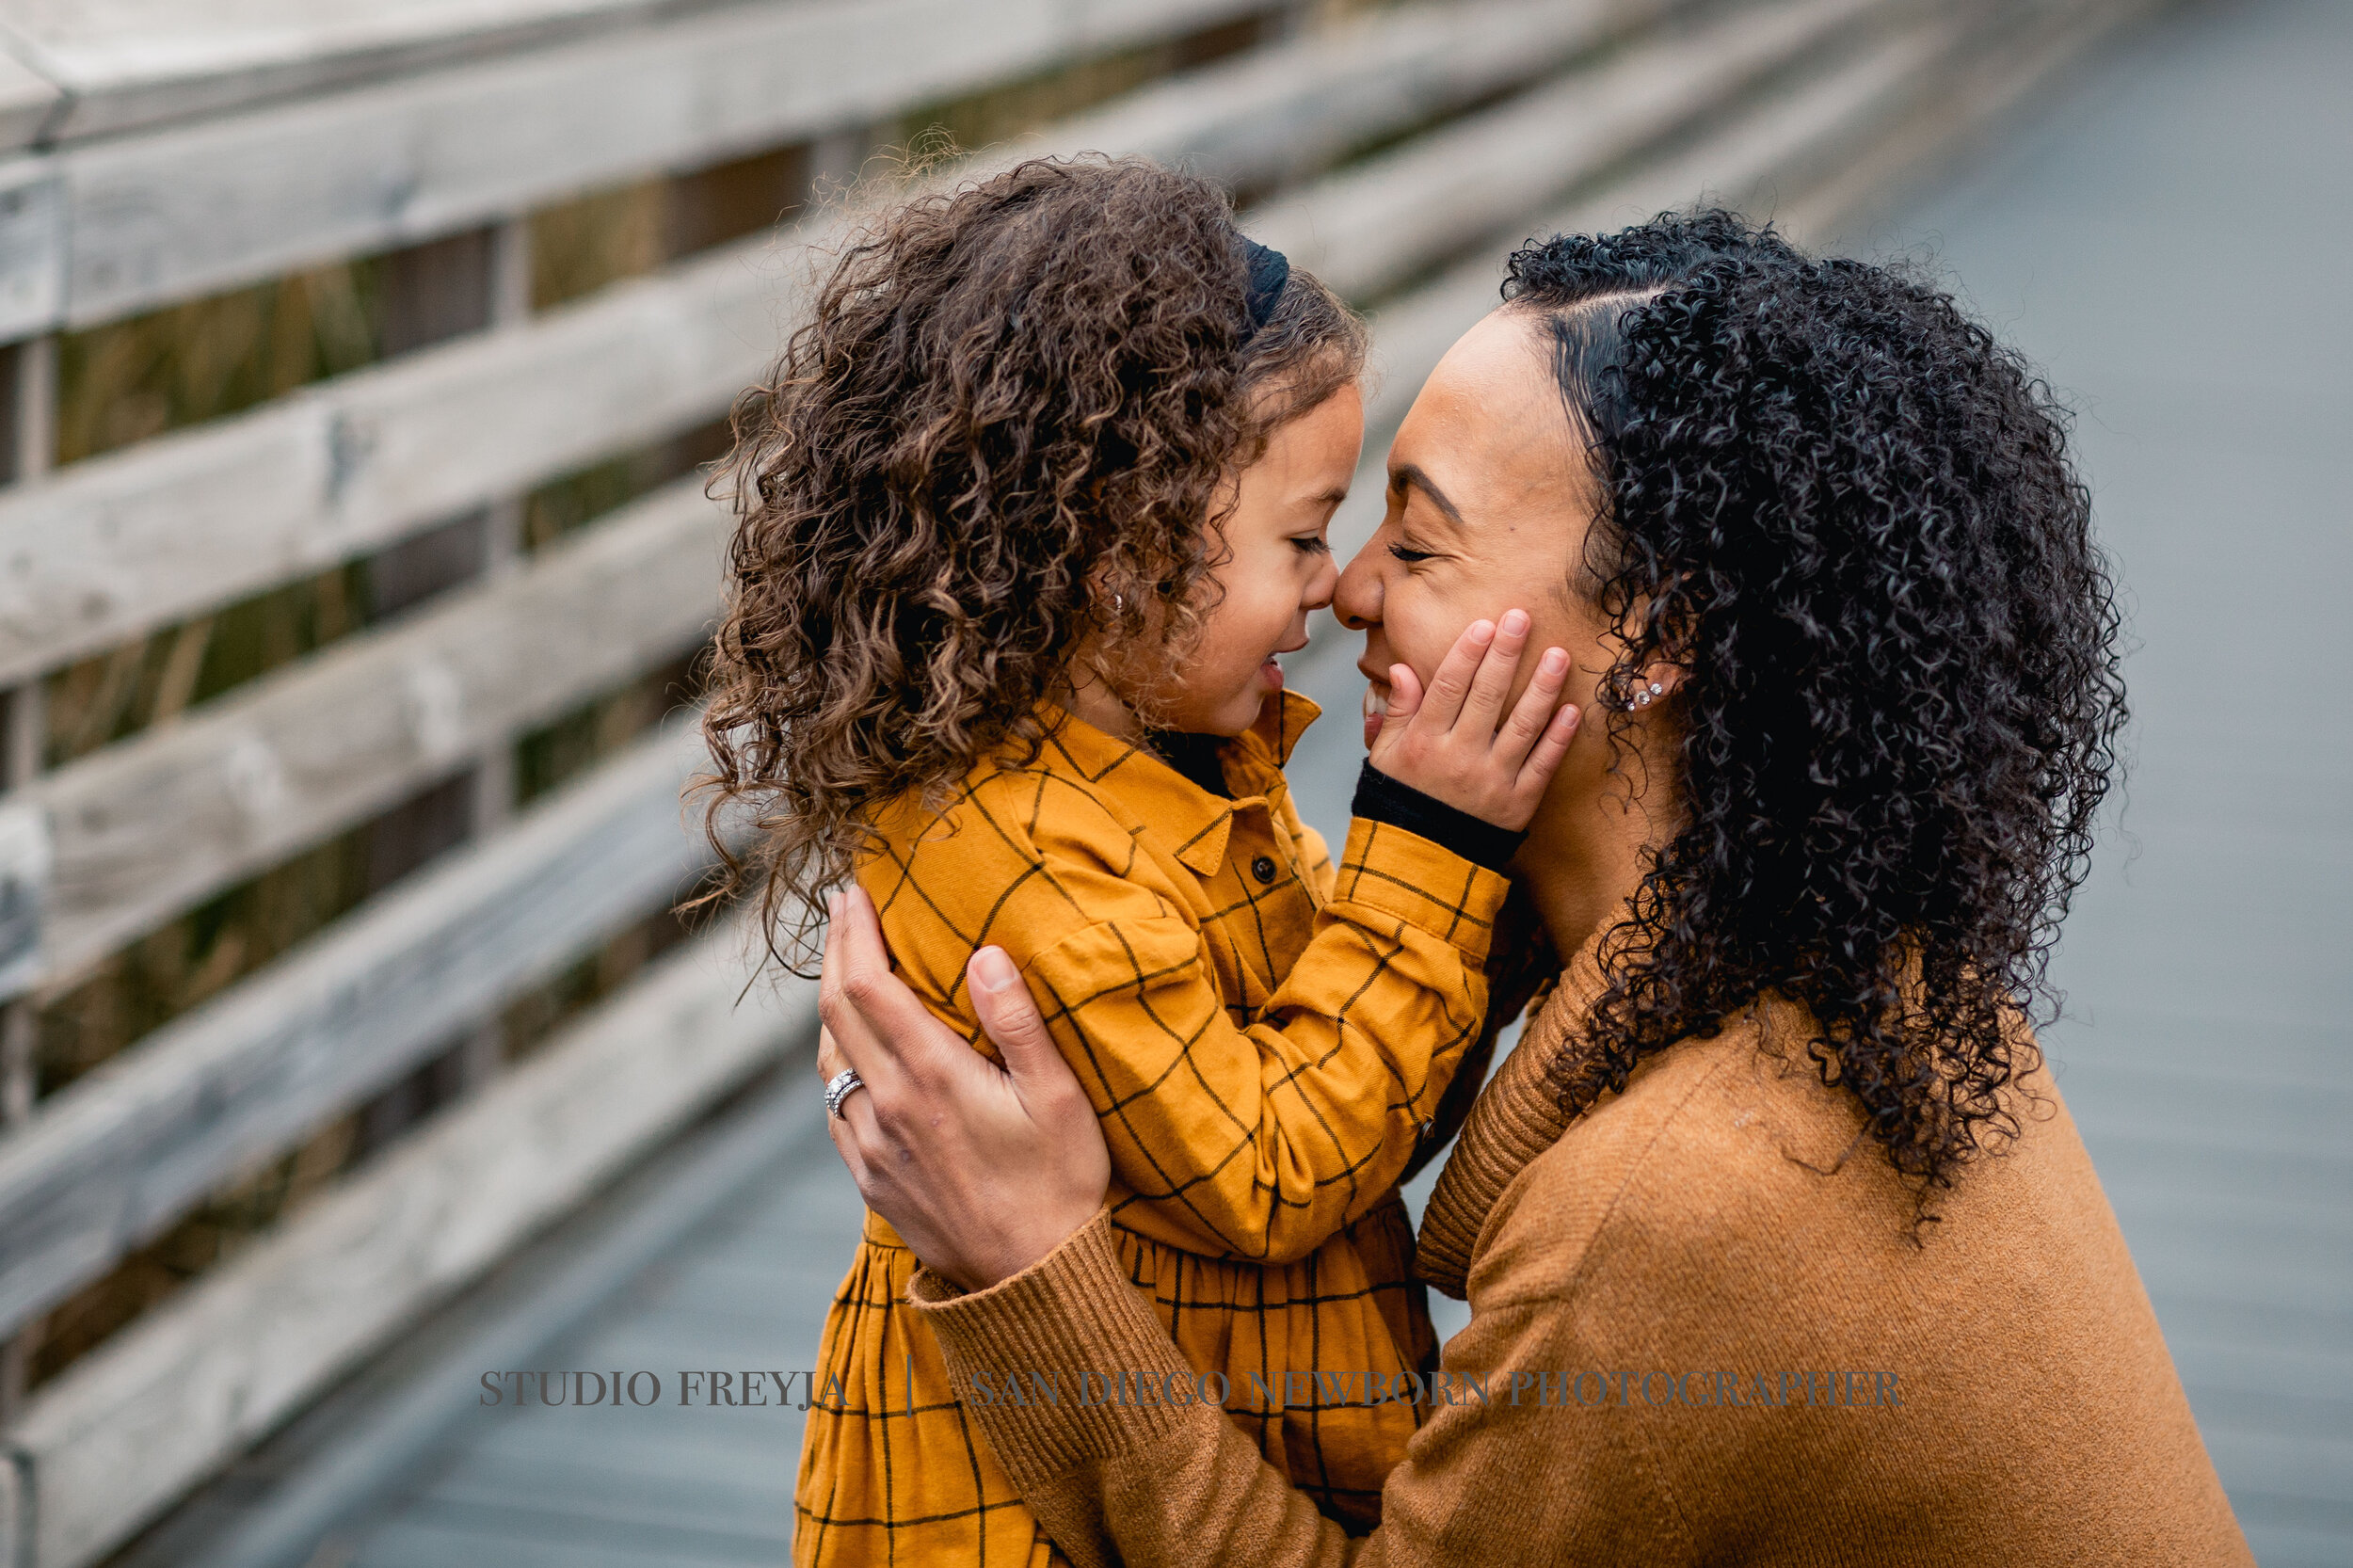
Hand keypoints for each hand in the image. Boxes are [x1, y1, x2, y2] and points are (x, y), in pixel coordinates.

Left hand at [816, 885, 1109, 1291]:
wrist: (1034, 1281)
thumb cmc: (1060, 1183)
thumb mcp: (1060, 1097)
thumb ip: (1018, 1021)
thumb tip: (984, 953)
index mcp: (932, 1077)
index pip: (868, 985)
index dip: (854, 931)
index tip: (853, 892)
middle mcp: (889, 1107)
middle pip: (836, 1012)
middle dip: (835, 952)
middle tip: (842, 913)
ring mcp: (872, 1147)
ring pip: (829, 1061)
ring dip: (831, 1010)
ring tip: (847, 976)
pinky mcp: (871, 1180)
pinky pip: (835, 1109)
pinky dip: (837, 1066)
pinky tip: (854, 1057)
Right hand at [1366, 608, 1578, 830]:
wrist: (1422, 861)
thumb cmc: (1403, 799)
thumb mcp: (1385, 755)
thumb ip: (1398, 711)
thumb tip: (1403, 668)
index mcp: (1425, 742)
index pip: (1448, 687)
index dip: (1468, 653)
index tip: (1485, 625)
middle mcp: (1459, 757)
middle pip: (1487, 696)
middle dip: (1505, 654)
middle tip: (1522, 618)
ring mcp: (1492, 780)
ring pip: (1522, 725)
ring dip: (1542, 688)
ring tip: (1557, 655)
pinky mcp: (1518, 802)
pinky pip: (1542, 764)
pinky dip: (1559, 737)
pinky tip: (1572, 709)